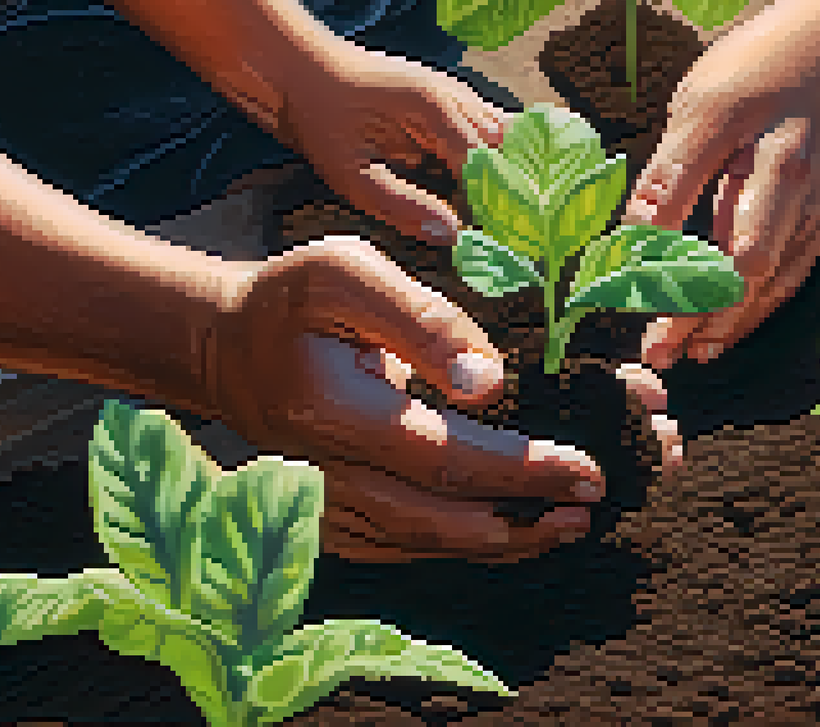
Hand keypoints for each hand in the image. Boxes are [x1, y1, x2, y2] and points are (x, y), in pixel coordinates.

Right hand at [201, 236, 676, 562]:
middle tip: (595, 505)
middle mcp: (329, 475)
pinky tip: (514, 532)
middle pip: (442, 520)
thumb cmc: (290, 299)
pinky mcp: (332, 520)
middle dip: (528, 520)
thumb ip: (421, 321)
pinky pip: (405, 546)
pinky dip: (465, 542)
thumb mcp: (344, 272)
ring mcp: (327, 506)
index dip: (521, 470)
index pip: (444, 457)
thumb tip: (491, 380)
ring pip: (427, 543)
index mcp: (335, 412)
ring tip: (570, 525)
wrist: (224, 350)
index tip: (587, 470)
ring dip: (506, 541)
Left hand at [273, 45, 511, 245]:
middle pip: (507, 144)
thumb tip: (454, 235)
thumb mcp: (350, 175)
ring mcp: (454, 89)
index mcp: (434, 110)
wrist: (302, 69)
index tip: (499, 240)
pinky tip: (485, 180)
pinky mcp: (447, 93)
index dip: (495, 203)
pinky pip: (486, 121)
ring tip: (503, 207)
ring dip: (505, 165)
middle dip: (510, 184)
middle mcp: (454, 94)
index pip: (487, 165)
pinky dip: (493, 150)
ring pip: (503, 129)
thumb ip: (402, 205)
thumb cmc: (321, 121)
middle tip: (507, 227)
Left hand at [621, 0, 819, 369]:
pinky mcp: (818, 219)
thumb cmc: (766, 63)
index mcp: (772, 173)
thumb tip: (633, 233)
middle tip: (655, 353)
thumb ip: (672, 172)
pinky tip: (724, 327)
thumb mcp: (705, 104)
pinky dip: (755, 310)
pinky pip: (788, 279)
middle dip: (699, 321)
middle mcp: (799, 205)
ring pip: (772, 290)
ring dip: (727, 326)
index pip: (720, 252)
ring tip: (685, 354)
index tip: (631, 305)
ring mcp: (814, 215)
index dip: (675, 284)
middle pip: (747, 283)